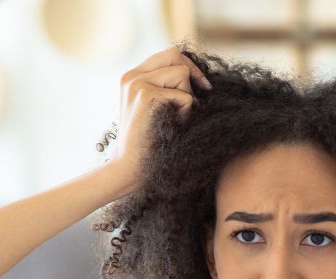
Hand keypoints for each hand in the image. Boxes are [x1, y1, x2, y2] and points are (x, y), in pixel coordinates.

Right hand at [106, 46, 211, 194]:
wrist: (129, 168)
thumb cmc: (148, 144)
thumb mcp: (156, 110)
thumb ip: (166, 89)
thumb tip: (195, 76)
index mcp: (131, 77)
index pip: (166, 55)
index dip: (188, 65)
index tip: (202, 84)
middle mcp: (131, 76)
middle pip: (174, 55)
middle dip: (194, 72)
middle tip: (206, 90)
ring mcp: (137, 83)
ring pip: (182, 74)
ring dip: (188, 97)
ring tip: (178, 118)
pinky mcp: (146, 95)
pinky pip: (185, 97)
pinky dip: (186, 113)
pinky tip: (174, 126)